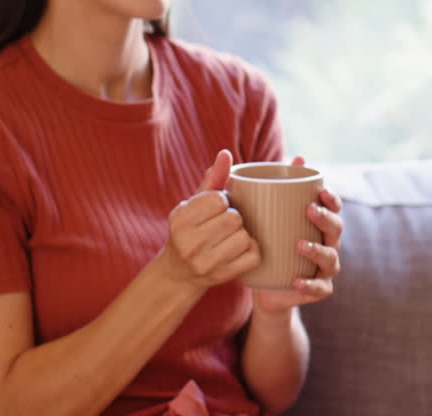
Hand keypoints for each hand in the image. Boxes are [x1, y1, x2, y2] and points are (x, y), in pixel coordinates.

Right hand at [159, 149, 261, 290]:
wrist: (178, 273)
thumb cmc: (190, 231)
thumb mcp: (194, 205)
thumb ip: (212, 180)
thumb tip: (226, 154)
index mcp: (179, 219)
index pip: (218, 200)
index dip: (223, 202)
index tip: (217, 209)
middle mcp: (187, 242)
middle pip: (234, 219)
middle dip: (235, 218)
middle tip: (227, 224)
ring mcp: (203, 263)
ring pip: (244, 238)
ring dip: (244, 235)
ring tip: (232, 237)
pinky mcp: (220, 277)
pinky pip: (253, 257)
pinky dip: (252, 251)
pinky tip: (240, 250)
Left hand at [253, 156, 343, 313]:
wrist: (259, 285)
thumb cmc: (260, 242)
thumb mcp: (250, 215)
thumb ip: (239, 187)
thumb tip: (225, 155)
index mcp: (316, 221)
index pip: (332, 205)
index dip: (332, 197)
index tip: (320, 190)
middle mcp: (326, 242)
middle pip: (336, 228)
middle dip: (326, 218)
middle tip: (309, 210)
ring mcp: (324, 268)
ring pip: (330, 257)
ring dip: (318, 250)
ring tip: (300, 244)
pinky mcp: (317, 290)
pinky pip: (319, 288)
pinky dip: (309, 285)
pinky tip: (296, 281)